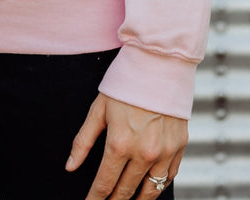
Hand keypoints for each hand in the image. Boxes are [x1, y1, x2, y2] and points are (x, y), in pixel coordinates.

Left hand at [65, 93, 187, 199]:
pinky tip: (149, 188)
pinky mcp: (179, 147)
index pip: (104, 184)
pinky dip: (158, 186)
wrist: (159, 63)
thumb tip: (70, 166)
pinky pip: (168, 177)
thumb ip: (83, 141)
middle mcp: (144, 153)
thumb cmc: (126, 83)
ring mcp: (164, 152)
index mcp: (120, 144)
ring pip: (150, 191)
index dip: (95, 199)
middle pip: (126, 192)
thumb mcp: (98, 109)